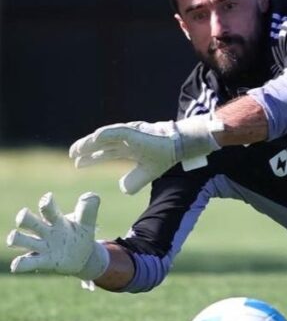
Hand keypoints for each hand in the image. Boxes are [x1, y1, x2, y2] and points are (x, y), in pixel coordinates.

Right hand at [7, 192, 109, 279]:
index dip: (46, 203)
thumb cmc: (79, 235)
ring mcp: (41, 247)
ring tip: (14, 238)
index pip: (47, 208)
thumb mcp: (87, 224)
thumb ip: (88, 211)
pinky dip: (19, 264)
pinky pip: (25, 263)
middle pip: (27, 220)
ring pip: (20, 239)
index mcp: (56, 220)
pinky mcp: (42, 262)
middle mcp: (44, 231)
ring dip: (16, 238)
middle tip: (24, 217)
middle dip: (24, 217)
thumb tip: (92, 196)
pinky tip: (17, 265)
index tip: (48, 199)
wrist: (81, 257)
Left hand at [69, 115, 222, 194]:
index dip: (92, 157)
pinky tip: (95, 137)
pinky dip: (106, 134)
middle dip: (86, 149)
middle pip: (101, 144)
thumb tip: (122, 188)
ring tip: (76, 149)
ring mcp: (130, 134)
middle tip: (72, 156)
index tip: (78, 163)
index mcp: (128, 148)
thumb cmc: (165, 156)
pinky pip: (118, 132)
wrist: (179, 146)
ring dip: (90, 142)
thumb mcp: (148, 173)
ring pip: (105, 137)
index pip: (105, 151)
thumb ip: (135, 181)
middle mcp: (126, 139)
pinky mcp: (135, 131)